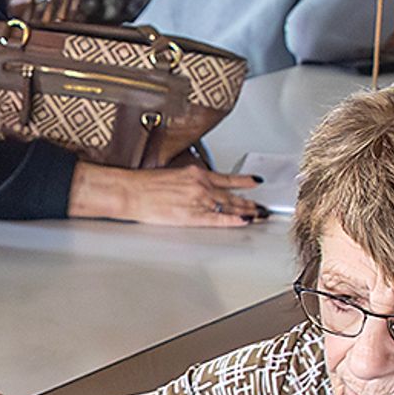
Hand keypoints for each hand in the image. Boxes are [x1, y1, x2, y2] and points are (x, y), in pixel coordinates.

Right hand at [80, 161, 263, 227]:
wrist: (131, 191)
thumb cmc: (143, 185)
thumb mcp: (171, 175)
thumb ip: (187, 181)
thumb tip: (194, 187)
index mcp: (195, 173)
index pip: (226, 178)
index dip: (244, 181)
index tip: (255, 183)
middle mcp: (201, 185)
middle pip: (232, 194)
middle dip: (250, 201)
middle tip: (262, 206)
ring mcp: (199, 200)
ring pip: (229, 206)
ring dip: (247, 211)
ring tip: (259, 215)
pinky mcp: (193, 215)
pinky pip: (219, 218)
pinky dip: (234, 219)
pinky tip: (244, 221)